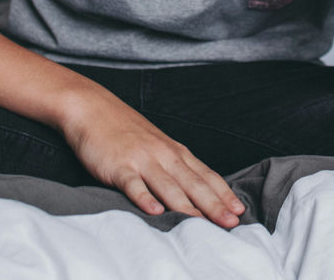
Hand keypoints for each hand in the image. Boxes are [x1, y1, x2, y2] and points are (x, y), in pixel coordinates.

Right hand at [59, 86, 244, 226]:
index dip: (224, 194)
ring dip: (187, 207)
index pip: (206, 176)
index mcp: (176, 152)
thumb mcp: (158, 146)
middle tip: (231, 222)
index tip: (240, 211)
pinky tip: (155, 212)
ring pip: (169, 186)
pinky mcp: (119, 166)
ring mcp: (142, 160)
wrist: (94, 108)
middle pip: (194, 184)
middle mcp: (164, 155)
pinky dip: (145, 198)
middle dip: (215, 204)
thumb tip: (196, 191)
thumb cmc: (127, 131)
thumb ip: (175, 167)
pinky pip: (134, 184)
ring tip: (202, 224)